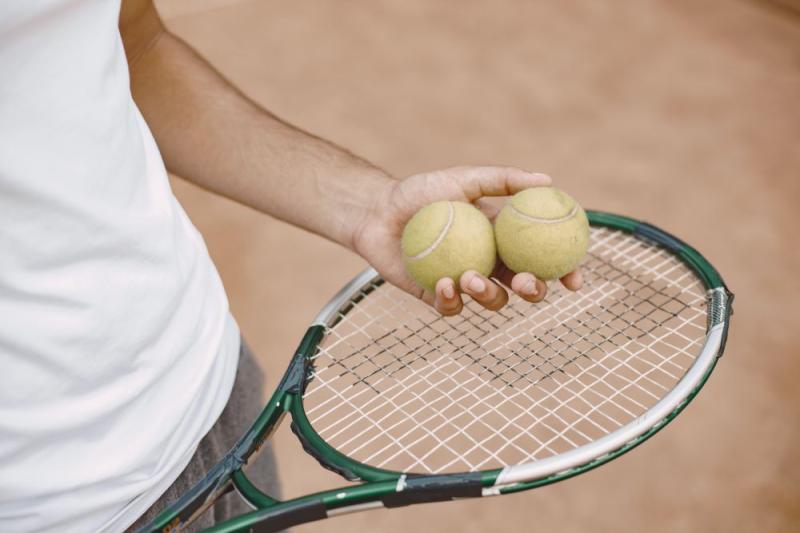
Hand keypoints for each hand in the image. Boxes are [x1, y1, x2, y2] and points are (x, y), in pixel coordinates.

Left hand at [352, 166, 582, 315]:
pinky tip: (446, 284)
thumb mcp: (463, 178)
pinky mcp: (438, 296)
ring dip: (489, 294)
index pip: (543, 257)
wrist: (378, 211)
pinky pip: (454, 308)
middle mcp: (490, 262)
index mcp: (504, 238)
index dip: (564, 272)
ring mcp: (465, 281)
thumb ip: (503, 180)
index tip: (575, 280)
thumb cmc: (420, 191)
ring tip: (469, 275)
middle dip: (533, 291)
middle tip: (523, 281)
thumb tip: (547, 180)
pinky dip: (453, 299)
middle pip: (525, 287)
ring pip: (493, 301)